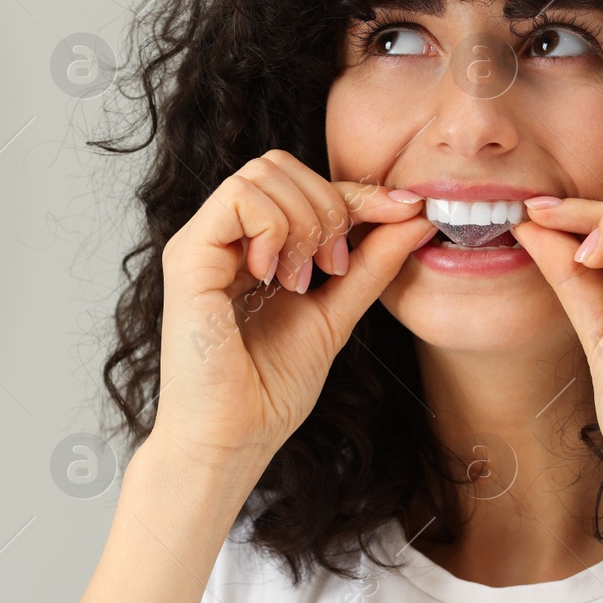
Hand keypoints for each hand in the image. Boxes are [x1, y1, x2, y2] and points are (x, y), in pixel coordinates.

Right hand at [152, 149, 433, 480]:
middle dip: (327, 205)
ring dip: (301, 222)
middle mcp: (223, 239)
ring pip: (261, 173)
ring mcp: (202, 244)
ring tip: (299, 280)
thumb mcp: (336, 313)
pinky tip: (272, 277)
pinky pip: (238, 198)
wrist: (235, 439)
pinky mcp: (188, 257)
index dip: (358, 191)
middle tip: (333, 266)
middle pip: (280, 164)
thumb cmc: (270, 389)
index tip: (405, 210)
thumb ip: (370, 264)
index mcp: (252, 248)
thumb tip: (415, 216)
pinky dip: (271, 228)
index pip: (304, 186)